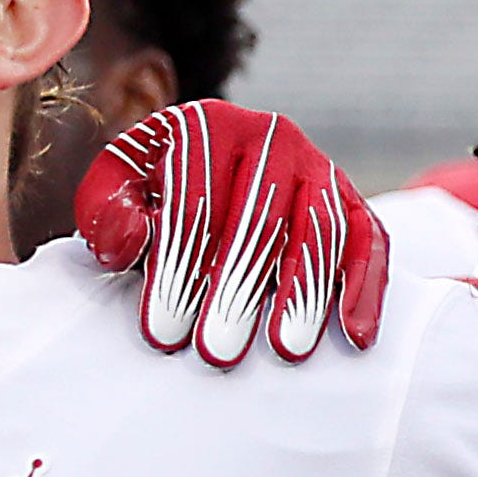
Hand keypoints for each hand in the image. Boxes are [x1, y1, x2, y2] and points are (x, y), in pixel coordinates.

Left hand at [76, 101, 387, 366]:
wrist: (219, 163)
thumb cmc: (160, 188)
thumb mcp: (120, 184)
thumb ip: (107, 208)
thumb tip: (130, 245)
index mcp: (207, 125)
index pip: (195, 205)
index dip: (176, 271)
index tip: (162, 331)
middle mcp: (272, 137)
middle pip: (260, 221)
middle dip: (237, 292)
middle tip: (217, 351)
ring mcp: (320, 167)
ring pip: (320, 231)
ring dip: (305, 294)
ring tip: (286, 348)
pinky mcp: (354, 200)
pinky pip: (370, 243)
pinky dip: (365, 289)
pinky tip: (356, 335)